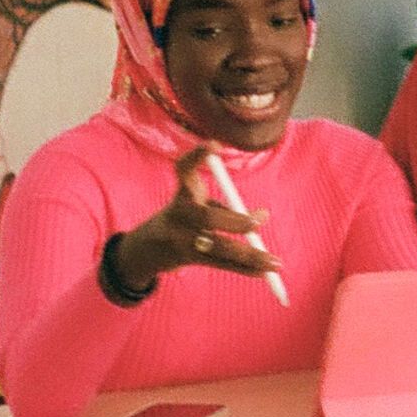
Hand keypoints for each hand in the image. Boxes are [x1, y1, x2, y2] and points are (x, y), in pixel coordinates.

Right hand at [110, 147, 277, 292]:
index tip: (214, 144)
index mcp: (182, 194)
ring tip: (274, 262)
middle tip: (257, 222)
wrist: (142, 249)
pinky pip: (219, 263)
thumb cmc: (180, 219)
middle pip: (205, 217)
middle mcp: (178, 214)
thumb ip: (228, 207)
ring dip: (248, 255)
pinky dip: (243, 268)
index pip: (183, 169)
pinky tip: (263, 272)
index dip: (197, 156)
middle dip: (233, 220)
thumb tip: (264, 215)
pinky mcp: (186, 257)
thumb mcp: (197, 206)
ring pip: (217, 247)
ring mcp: (180, 238)